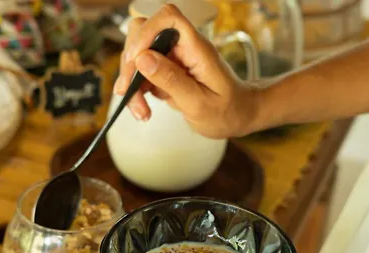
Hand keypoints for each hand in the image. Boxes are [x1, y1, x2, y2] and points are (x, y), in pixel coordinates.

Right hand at [114, 4, 259, 138]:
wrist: (238, 117)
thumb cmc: (227, 111)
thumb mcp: (199, 103)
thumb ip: (172, 80)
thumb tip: (143, 59)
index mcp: (196, 49)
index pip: (169, 18)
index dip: (147, 32)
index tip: (136, 59)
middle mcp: (182, 49)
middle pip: (143, 36)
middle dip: (131, 66)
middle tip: (130, 93)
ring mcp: (173, 61)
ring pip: (138, 59)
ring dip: (132, 85)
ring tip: (141, 112)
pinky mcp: (167, 74)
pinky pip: (143, 76)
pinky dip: (137, 94)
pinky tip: (144, 110)